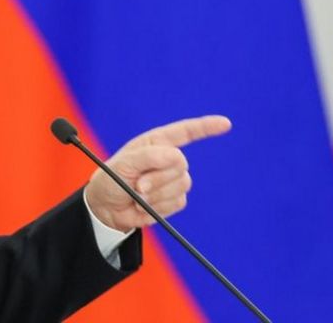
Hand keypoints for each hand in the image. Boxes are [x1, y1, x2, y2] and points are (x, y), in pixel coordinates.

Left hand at [84, 115, 230, 232]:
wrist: (106, 208)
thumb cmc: (111, 180)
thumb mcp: (124, 164)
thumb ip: (149, 157)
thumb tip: (176, 157)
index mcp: (156, 143)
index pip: (185, 132)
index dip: (206, 127)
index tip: (225, 124)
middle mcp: (167, 158)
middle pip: (180, 164)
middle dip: (158, 177)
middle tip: (138, 185)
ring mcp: (172, 179)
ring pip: (181, 185)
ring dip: (157, 194)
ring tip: (138, 195)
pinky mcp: (174, 198)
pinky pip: (178, 202)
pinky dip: (159, 207)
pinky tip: (145, 205)